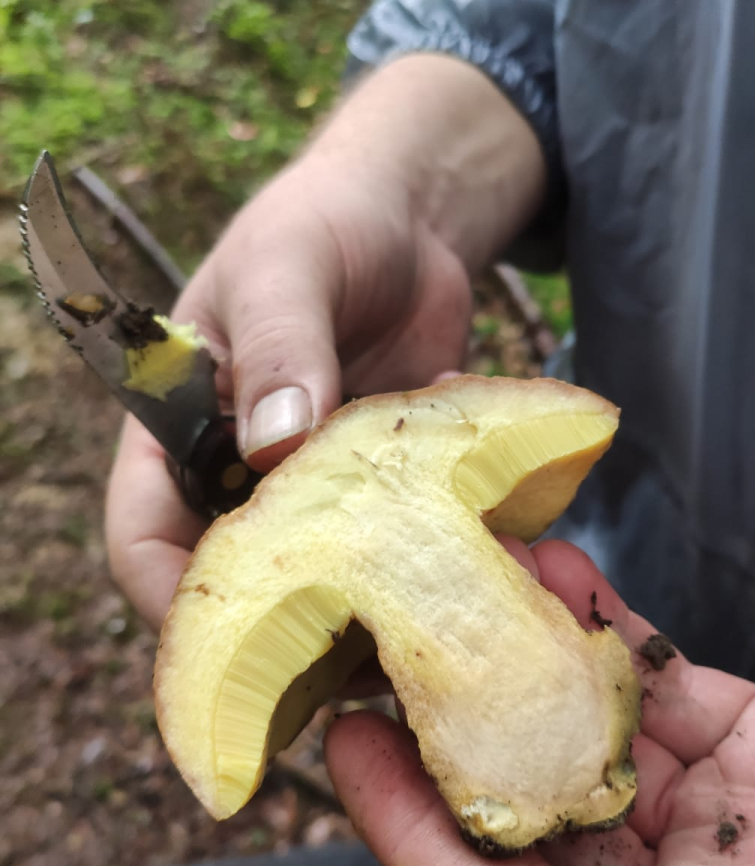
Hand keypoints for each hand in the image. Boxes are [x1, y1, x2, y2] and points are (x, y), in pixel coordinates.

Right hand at [105, 56, 544, 628]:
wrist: (410, 218)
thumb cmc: (320, 225)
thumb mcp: (286, 269)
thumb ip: (279, 348)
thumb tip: (274, 447)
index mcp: (179, 432)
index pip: (145, 539)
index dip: (174, 603)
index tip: (235, 648)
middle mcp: (244, 476)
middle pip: (249, 585)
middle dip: (306, 625)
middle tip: (373, 647)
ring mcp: (324, 489)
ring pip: (343, 577)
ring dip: (393, 594)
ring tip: (452, 594)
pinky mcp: (394, 486)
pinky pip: (416, 537)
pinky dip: (453, 536)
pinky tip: (498, 503)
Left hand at [325, 539, 754, 865]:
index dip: (419, 842)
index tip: (347, 750)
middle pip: (542, 823)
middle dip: (459, 732)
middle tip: (384, 642)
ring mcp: (740, 834)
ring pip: (598, 742)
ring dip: (534, 664)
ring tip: (471, 582)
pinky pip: (672, 690)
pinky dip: (617, 635)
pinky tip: (564, 578)